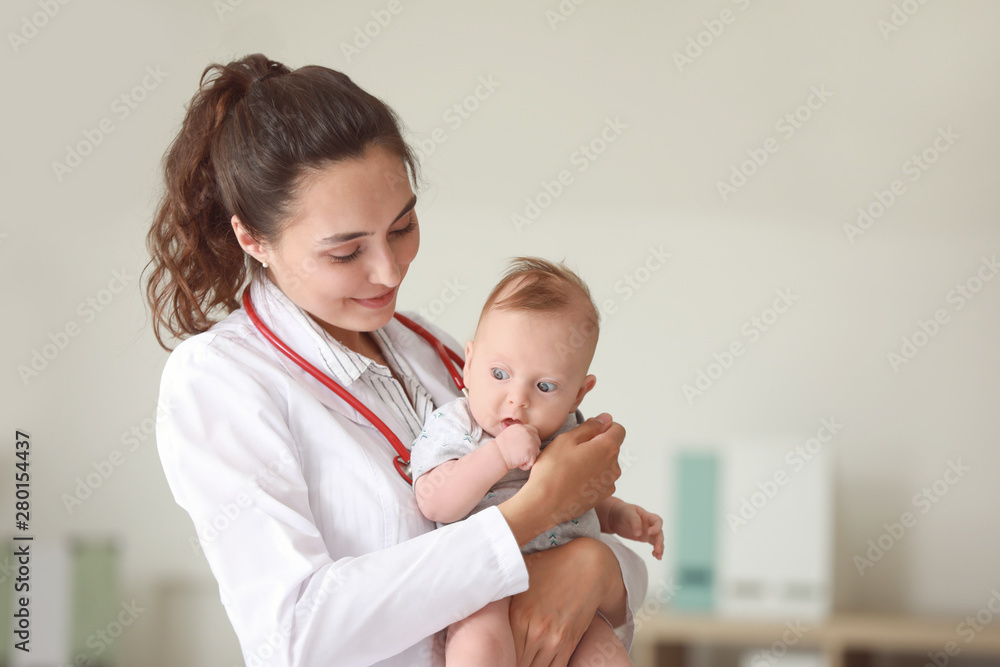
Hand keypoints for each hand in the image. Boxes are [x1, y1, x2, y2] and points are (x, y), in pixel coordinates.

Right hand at [494, 423, 541, 469]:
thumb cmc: (500, 448)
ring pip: (537, 452)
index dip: (529, 440)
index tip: (521, 446)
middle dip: (530, 449)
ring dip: (528, 458)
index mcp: (522, 427)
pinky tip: (517, 462)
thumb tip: (527, 436)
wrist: (496, 455)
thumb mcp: (509, 434)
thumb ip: (519, 433)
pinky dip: (525, 465)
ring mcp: (531, 442)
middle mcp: (528, 432)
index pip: (534, 432)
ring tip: (517, 457)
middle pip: (537, 442)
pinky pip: (533, 462)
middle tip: (518, 453)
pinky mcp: (532, 452)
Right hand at [499, 414, 623, 546]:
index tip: (586, 432)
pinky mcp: (603, 496)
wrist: (545, 505)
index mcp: (607, 448)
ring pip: (606, 463)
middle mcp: (614, 466)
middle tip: (573, 451)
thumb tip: (606, 419)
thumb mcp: (567, 439)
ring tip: (571, 467)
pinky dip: (592, 476)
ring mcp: (610, 483)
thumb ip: (590, 426)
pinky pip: (601, 479)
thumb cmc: (553, 470)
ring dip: (594, 461)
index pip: (618, 429)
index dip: (603, 427)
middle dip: (597, 444)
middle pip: (612, 447)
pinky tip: (574, 480)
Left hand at [508, 537, 622, 666]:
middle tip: (503, 659)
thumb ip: (501, 589)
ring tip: (520, 660)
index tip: (495, 654)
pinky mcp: (570, 643)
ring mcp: (555, 640)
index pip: (503, 650)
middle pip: (518, 663)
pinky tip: (536, 662)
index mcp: (519, 615)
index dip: (498, 655)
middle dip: (511, 662)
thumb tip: (481, 591)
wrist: (588, 565)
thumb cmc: (552, 565)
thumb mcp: (520, 573)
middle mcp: (537, 632)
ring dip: (527, 665)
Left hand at [607, 501, 663, 558]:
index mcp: (648, 516)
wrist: (615, 516)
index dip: (656, 528)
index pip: (657, 521)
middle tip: (657, 550)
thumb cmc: (623, 511)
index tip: (649, 533)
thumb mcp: (628, 513)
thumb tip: (639, 534)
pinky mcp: (644, 538)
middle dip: (659, 542)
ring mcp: (648, 532)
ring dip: (660, 548)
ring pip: (658, 540)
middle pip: (659, 533)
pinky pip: (653, 544)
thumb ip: (634, 522)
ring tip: (658, 557)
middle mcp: (650, 524)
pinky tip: (655, 556)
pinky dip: (655, 550)